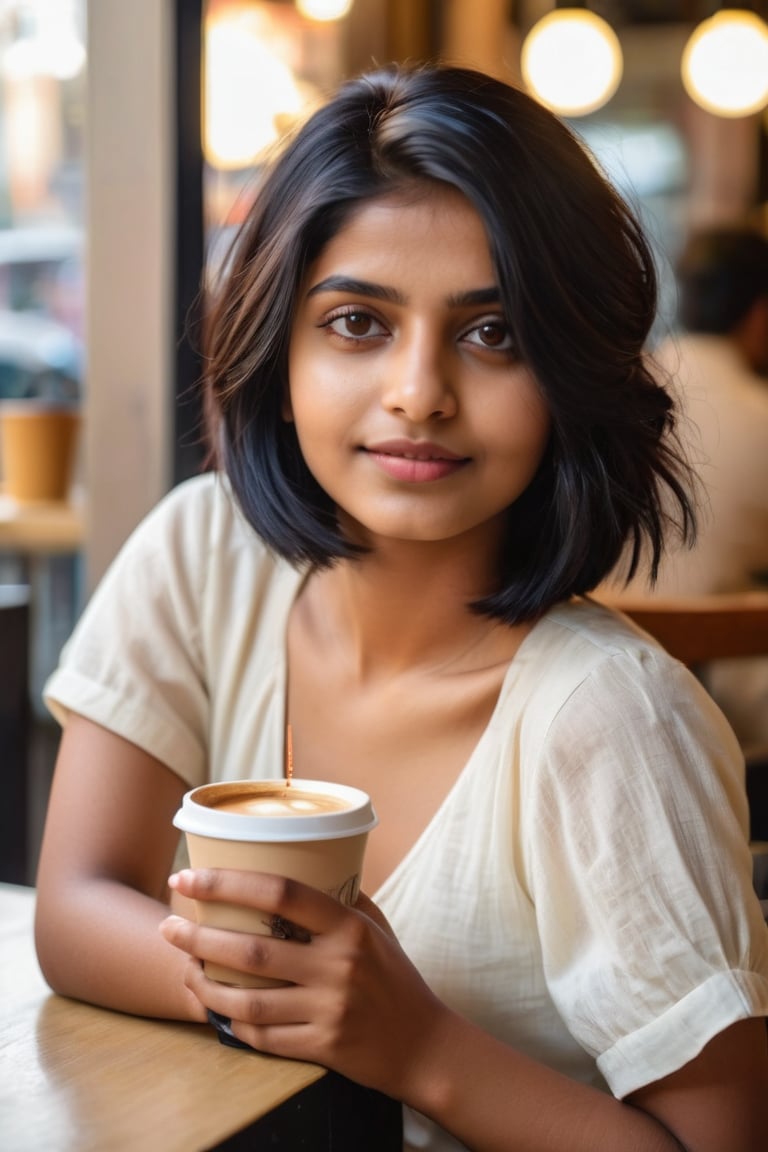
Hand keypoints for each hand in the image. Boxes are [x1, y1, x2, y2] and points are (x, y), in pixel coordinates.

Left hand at [159, 868, 449, 1097]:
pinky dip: (233, 1023)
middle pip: (252, 949)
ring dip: (206, 985)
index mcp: (349, 927)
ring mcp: (329, 1009)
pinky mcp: (323, 1046)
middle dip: (199, 936)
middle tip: (168, 925)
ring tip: (182, 968)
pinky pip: (263, 1037)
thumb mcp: (375, 929)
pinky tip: (215, 1009)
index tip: (189, 876)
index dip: (229, 882)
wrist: (425, 1045)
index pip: (282, 892)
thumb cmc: (396, 979)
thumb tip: (300, 864)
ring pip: (249, 999)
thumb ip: (340, 901)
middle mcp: (338, 966)